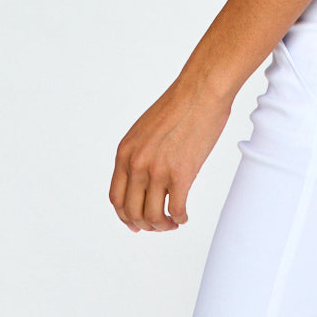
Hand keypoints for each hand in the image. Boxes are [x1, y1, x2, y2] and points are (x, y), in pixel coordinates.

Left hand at [109, 73, 232, 231]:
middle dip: (144, 224)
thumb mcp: (145, 130)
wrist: (200, 91)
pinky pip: (176, 209)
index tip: (136, 223)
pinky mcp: (181, 174)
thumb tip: (145, 178)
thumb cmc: (179, 105)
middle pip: (132, 212)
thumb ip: (140, 154)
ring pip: (152, 216)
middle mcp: (137, 164)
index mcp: (125, 152)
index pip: (116, 198)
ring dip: (163, 225)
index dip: (125, 215)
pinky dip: (179, 218)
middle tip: (158, 225)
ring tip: (173, 222)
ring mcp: (158, 170)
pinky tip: (184, 215)